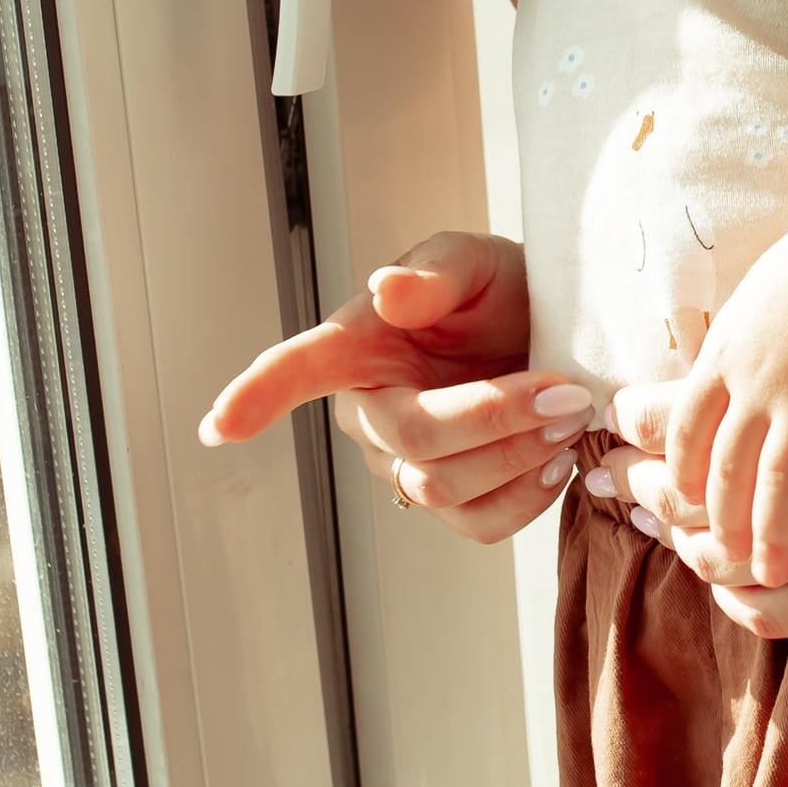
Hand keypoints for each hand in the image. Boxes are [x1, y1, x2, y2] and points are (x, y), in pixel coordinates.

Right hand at [202, 228, 591, 541]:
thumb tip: (388, 293)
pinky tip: (555, 459)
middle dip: (496, 416)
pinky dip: (528, 497)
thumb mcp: (473, 262)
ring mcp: (408, 464)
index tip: (218, 425)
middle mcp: (371, 412)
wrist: (555, 335)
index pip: (297, 368)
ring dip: (520, 454)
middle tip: (563, 390)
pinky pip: (479, 524)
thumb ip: (434, 274)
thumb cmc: (498, 292)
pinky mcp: (456, 502)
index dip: (258, 394)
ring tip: (569, 413)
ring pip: (447, 487)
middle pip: (414, 438)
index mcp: (357, 347)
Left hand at [649, 204, 787, 585]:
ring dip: (772, 533)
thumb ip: (722, 363)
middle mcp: (759, 377)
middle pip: (725, 467)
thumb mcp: (749, 310)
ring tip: (771, 572)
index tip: (673, 513)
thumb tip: (687, 398)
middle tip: (720, 563)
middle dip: (718, 524)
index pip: (683, 431)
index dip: (676, 477)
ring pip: (779, 477)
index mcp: (725, 356)